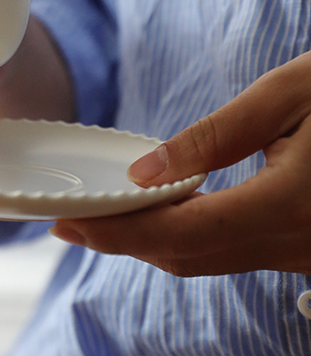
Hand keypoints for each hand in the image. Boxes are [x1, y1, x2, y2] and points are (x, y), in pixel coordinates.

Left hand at [49, 52, 310, 276]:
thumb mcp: (290, 95)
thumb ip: (215, 137)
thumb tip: (145, 171)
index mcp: (290, 205)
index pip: (180, 232)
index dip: (119, 231)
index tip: (69, 221)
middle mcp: (299, 244)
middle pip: (187, 255)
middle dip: (122, 241)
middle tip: (69, 222)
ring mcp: (306, 254)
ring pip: (209, 260)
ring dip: (149, 242)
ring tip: (100, 220)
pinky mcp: (307, 248)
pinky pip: (233, 252)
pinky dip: (185, 238)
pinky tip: (158, 216)